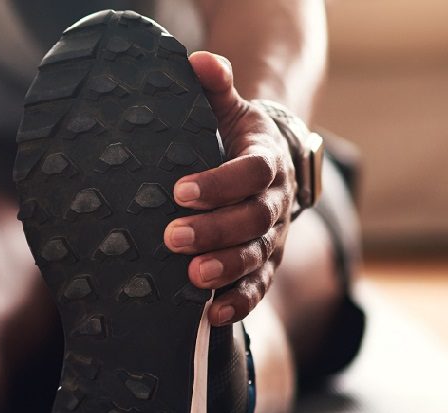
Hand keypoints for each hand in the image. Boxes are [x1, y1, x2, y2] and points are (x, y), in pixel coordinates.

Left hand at [164, 51, 296, 325]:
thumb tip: (198, 62)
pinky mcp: (264, 263)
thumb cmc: (234, 136)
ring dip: (226, 269)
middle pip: (253, 219)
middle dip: (215, 230)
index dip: (219, 184)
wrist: (269, 164)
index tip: (179, 191)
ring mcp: (272, 237)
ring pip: (257, 256)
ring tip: (193, 277)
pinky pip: (257, 287)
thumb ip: (214, 85)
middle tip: (173, 236)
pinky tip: (212, 316)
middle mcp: (275, 202)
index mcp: (266, 161)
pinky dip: (238, 302)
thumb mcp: (226, 107)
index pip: (251, 172)